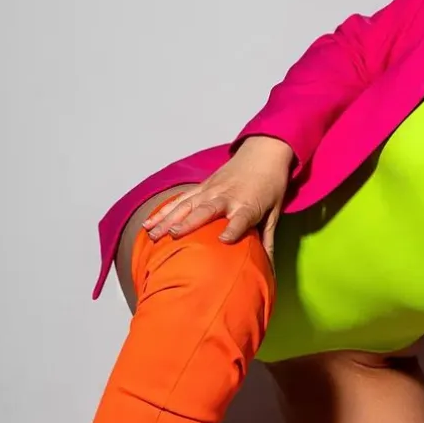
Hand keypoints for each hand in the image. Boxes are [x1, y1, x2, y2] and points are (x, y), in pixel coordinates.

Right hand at [142, 135, 294, 262]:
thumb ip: (268, 241)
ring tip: (152, 234)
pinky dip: (164, 210)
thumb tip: (268, 270)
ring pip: (187, 204)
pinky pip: (180, 199)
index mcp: (248, 205)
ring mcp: (212, 190)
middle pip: (207, 210)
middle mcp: (227, 197)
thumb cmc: (271, 185)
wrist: (264, 152)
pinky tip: (149, 222)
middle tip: (173, 235)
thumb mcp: (274, 213)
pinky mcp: (202, 186)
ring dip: (168, 218)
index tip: (223, 240)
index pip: (240, 219)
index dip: (232, 229)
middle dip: (189, 222)